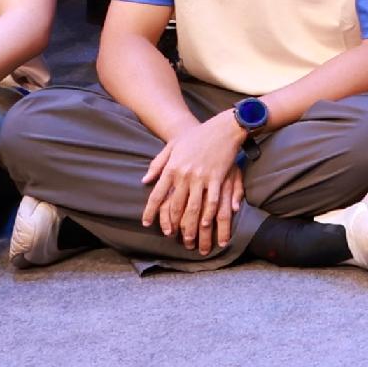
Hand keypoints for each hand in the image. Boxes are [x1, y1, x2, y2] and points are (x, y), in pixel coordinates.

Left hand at [138, 117, 249, 251]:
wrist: (223, 127)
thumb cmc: (196, 136)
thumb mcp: (172, 146)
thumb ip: (157, 164)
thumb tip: (145, 181)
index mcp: (172, 168)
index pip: (157, 194)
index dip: (150, 211)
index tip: (146, 223)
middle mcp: (185, 175)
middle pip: (176, 206)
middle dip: (173, 225)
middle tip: (172, 237)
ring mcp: (202, 177)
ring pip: (193, 208)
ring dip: (190, 226)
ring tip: (190, 239)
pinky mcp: (217, 177)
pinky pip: (211, 200)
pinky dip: (207, 214)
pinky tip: (205, 224)